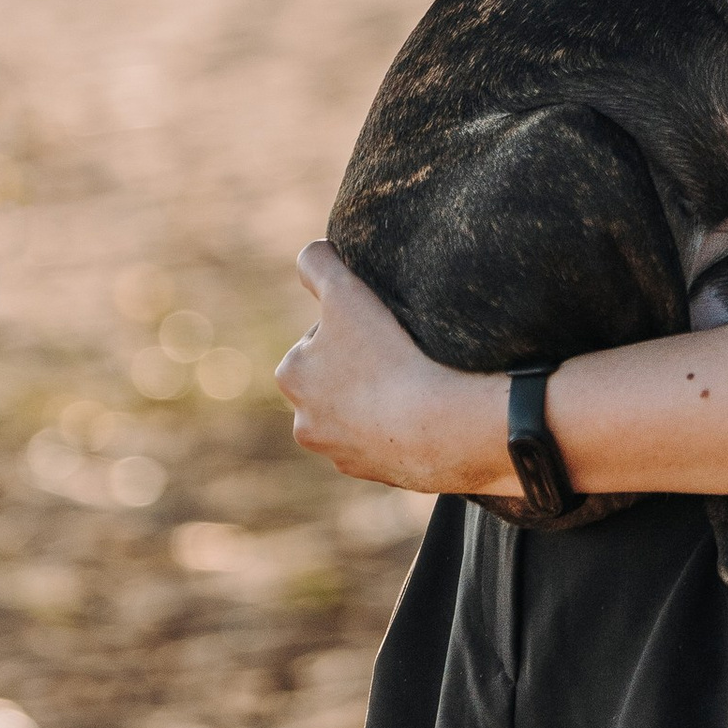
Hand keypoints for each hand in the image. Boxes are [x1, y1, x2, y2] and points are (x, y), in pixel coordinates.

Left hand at [276, 244, 513, 497]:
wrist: (436, 429)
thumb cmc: (387, 355)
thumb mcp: (345, 290)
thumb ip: (317, 263)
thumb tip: (311, 255)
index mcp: (291, 376)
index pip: (322, 335)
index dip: (352, 325)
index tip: (378, 328)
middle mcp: (305, 422)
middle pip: (336, 376)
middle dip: (359, 365)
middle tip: (397, 353)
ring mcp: (339, 453)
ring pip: (357, 410)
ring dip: (377, 397)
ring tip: (410, 382)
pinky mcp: (372, 472)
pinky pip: (383, 439)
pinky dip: (396, 426)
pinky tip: (418, 411)